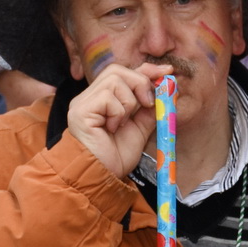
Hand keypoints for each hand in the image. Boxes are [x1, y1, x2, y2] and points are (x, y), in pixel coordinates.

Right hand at [66, 62, 169, 178]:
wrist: (102, 176)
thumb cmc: (117, 156)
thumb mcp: (141, 128)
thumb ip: (150, 108)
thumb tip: (167, 90)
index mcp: (102, 99)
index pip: (123, 72)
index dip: (146, 70)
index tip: (167, 71)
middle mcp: (89, 97)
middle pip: (117, 70)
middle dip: (140, 83)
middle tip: (148, 104)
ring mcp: (82, 102)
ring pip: (114, 80)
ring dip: (129, 102)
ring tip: (124, 123)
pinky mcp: (80, 111)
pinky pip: (108, 97)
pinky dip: (119, 112)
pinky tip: (112, 128)